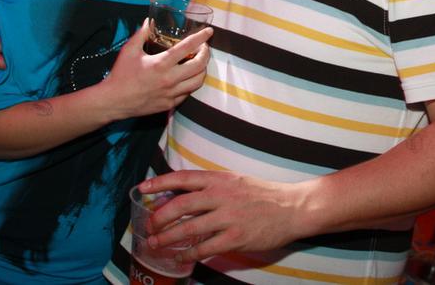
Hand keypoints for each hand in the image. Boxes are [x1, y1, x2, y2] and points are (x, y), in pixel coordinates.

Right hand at [100, 20, 211, 118]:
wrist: (113, 101)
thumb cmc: (121, 74)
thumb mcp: (129, 50)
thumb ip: (141, 34)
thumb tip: (149, 21)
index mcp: (161, 63)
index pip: (188, 47)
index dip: (201, 38)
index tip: (209, 32)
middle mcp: (169, 79)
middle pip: (199, 66)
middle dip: (206, 54)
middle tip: (204, 48)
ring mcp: (171, 93)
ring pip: (197, 82)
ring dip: (202, 70)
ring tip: (199, 63)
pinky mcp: (169, 104)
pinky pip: (187, 93)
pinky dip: (191, 84)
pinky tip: (187, 78)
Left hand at [135, 171, 308, 261]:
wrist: (292, 207)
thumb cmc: (263, 194)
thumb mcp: (236, 181)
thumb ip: (212, 187)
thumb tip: (184, 196)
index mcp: (219, 179)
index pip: (182, 178)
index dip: (159, 183)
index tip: (142, 189)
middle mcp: (221, 195)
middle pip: (180, 204)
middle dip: (160, 217)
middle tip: (149, 225)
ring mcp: (228, 217)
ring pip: (189, 228)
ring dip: (168, 238)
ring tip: (155, 243)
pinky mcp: (236, 237)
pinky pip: (206, 247)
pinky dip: (189, 253)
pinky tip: (181, 256)